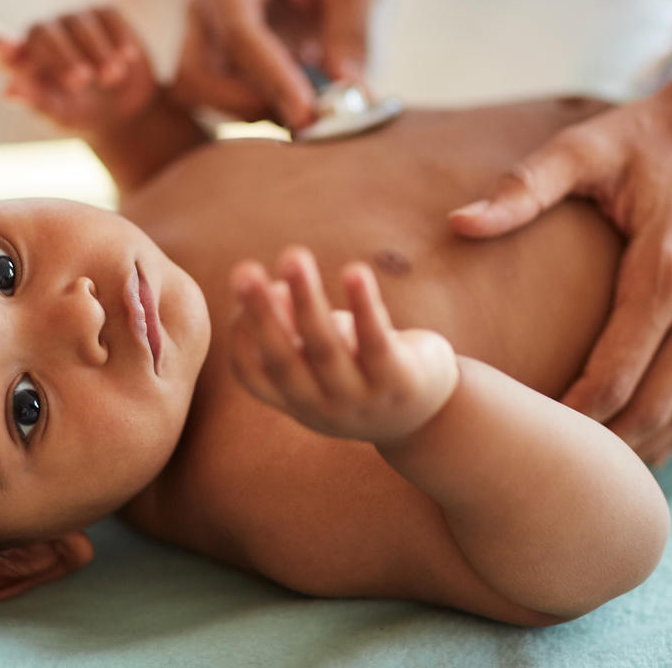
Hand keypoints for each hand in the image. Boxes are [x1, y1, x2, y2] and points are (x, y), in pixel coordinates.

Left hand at [0, 6, 156, 132]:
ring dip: (96, 50)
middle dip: (61, 55)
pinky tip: (126, 59)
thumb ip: (36, 103)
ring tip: (111, 79)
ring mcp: (72, 21)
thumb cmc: (79, 115)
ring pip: (79, 23)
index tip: (7, 50)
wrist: (123, 113)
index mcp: (20, 61)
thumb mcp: (59, 116)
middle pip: (42, 31)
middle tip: (80, 82)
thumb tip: (9, 92)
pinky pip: (107, 15)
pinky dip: (117, 37)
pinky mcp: (104, 15)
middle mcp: (42, 34)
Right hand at [173, 0, 377, 128]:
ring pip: (202, 95)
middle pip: (199, 74)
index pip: (239, 35)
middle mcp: (204, 4)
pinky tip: (294, 108)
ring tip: (308, 112)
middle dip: (247, 104)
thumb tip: (347, 87)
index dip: (271, 79)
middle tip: (306, 120)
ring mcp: (202, 37)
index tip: (307, 112)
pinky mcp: (212, 64)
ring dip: (252, 113)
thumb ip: (350, 32)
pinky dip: (255, 113)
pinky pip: (217, 102)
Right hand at [228, 246, 459, 444]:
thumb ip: (296, 328)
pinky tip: (355, 271)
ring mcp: (361, 400)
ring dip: (307, 300)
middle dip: (262, 313)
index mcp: (295, 401)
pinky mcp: (400, 383)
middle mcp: (322, 407)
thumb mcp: (323, 355)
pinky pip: (376, 341)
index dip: (241, 331)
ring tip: (292, 256)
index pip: (252, 373)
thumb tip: (273, 288)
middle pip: (283, 360)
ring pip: (326, 348)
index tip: (243, 284)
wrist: (430, 415)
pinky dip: (363, 305)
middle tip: (243, 271)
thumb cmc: (363, 370)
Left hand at [448, 30, 671, 465]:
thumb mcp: (585, 147)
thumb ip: (524, 189)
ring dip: (653, 444)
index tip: (533, 434)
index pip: (619, 370)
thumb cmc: (651, 133)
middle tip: (558, 470)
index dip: (576, 413)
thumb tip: (458, 224)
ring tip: (600, 471)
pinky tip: (655, 440)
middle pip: (659, 402)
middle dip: (609, 443)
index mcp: (668, 266)